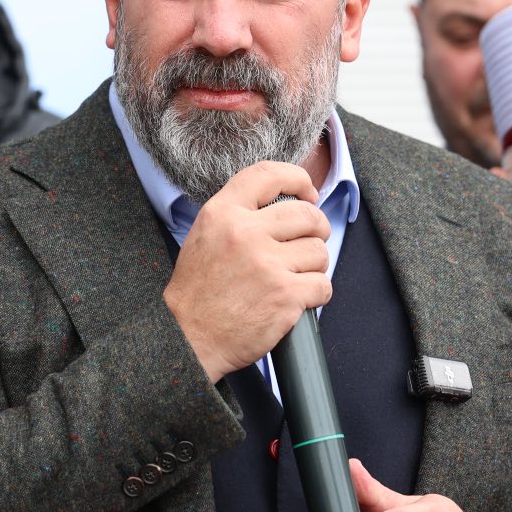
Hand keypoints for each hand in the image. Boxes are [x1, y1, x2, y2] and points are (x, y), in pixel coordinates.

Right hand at [164, 161, 331, 382]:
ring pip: (319, 251)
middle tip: (309, 241)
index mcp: (224, 212)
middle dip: (317, 228)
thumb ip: (240, 213)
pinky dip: (316, 293)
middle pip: (307, 215)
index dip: (298, 179)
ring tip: (296, 276)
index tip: (308, 194)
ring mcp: (268, 265)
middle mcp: (246, 233)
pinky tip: (298, 299)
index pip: (270, 175)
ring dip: (314, 265)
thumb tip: (287, 202)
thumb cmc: (199, 290)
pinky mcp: (285, 296)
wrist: (188, 337)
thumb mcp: (205, 234)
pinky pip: (323, 284)